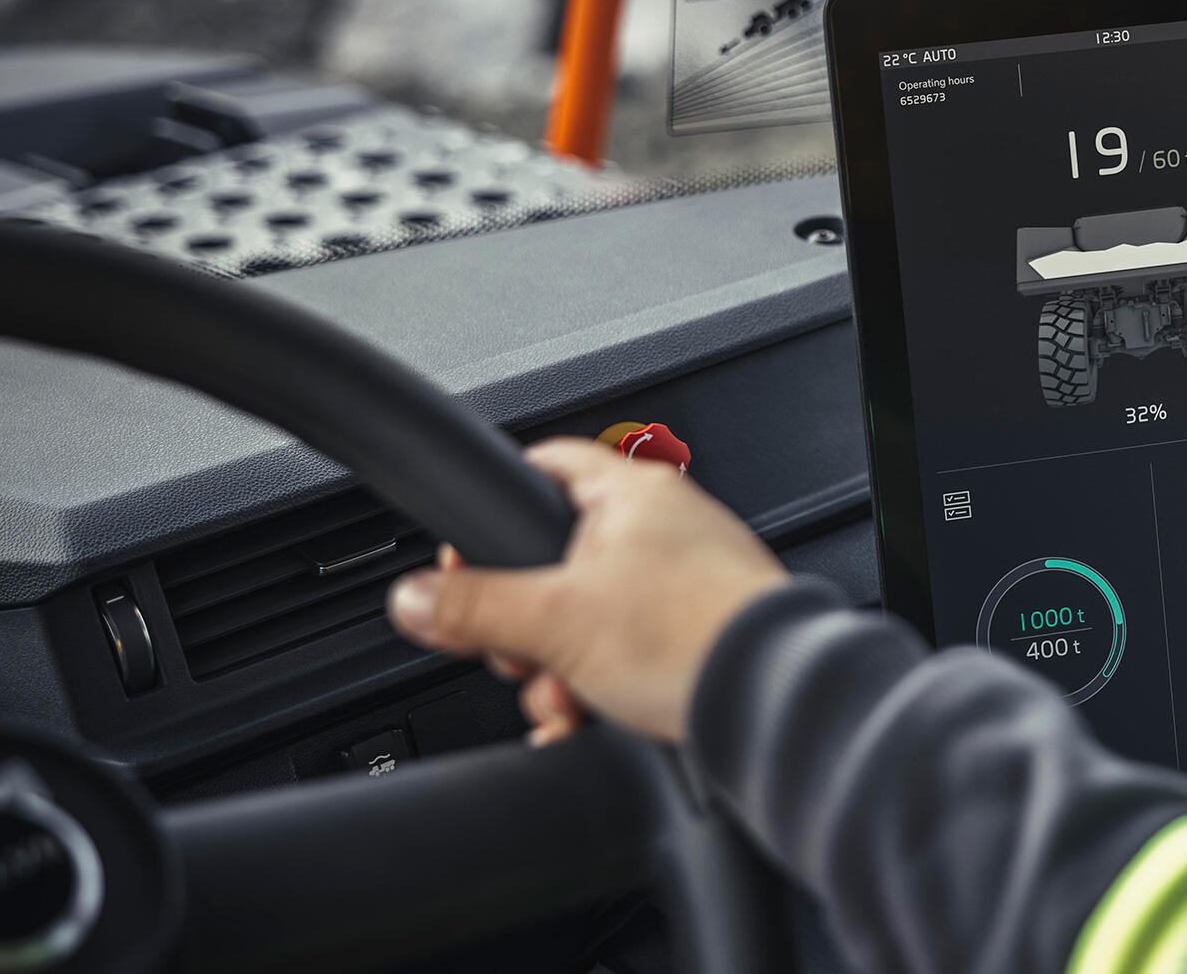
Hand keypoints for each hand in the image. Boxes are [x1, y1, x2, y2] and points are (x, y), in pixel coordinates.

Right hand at [386, 437, 787, 742]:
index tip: (463, 557)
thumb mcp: (555, 621)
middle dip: (527, 625)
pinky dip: (602, 690)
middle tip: (521, 654)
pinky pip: (630, 656)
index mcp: (633, 495)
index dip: (495, 506)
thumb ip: (475, 607)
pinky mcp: (702, 636)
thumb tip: (414, 598)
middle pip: (557, 562)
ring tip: (569, 699)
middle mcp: (666, 529)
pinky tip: (592, 721)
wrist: (772, 702)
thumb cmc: (692, 637)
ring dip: (562, 670)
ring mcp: (688, 583)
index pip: (545, 465)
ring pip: (590, 620)